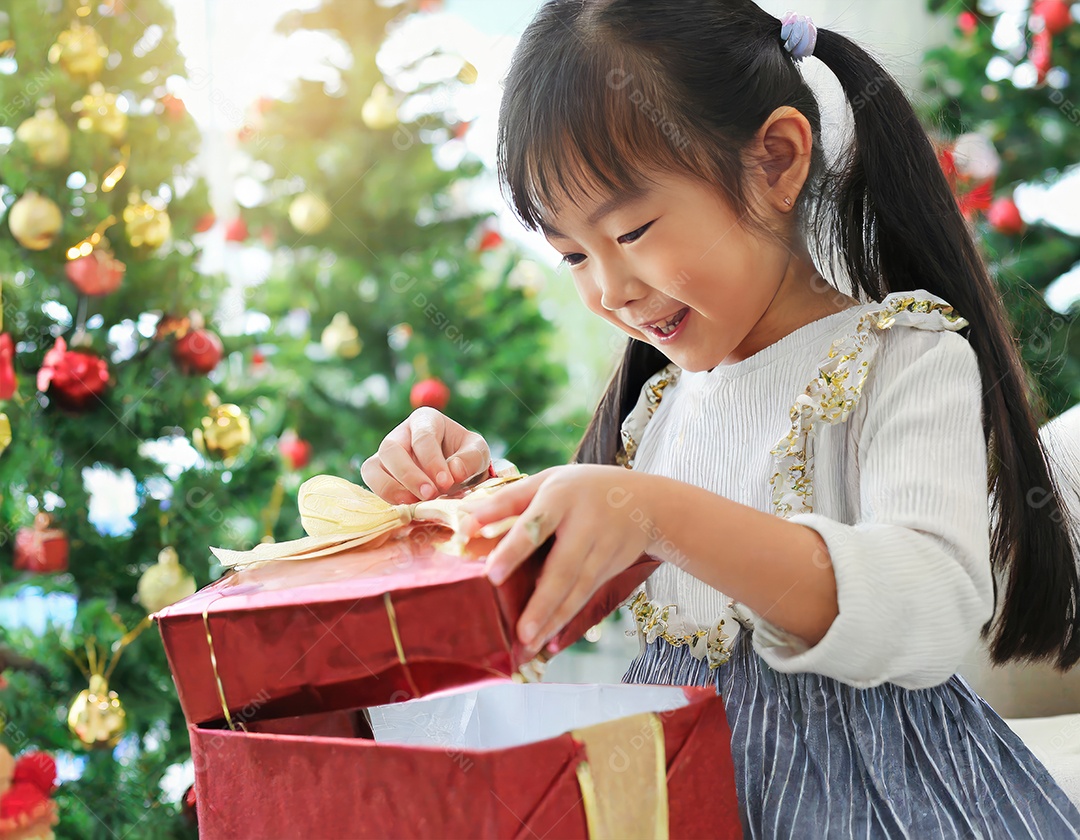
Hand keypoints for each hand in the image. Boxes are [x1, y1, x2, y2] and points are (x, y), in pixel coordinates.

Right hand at [361, 407, 489, 504]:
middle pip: (391, 449)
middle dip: (409, 475)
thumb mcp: (478, 453)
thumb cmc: (465, 457)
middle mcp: (400, 434)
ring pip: (373, 467)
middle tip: (429, 495)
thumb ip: (471, 458)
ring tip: (414, 504)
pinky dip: (385, 497)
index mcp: (425, 420)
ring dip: (392, 488)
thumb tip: (454, 471)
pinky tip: (405, 507)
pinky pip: (372, 484)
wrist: (457, 474)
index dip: (432, 461)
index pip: (422, 437)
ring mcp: (385, 455)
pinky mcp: (378, 474)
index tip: (446, 482)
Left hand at [459, 464, 653, 658]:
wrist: (647, 501)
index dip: (514, 549)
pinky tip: (549, 642)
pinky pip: (585, 598)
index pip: (536, 524)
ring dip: (553, 620)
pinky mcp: (610, 570)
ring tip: (529, 645)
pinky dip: (568, 621)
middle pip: (563, 567)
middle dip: (542, 602)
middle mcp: (586, 524)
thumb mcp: (549, 480)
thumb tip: (466, 521)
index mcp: (562, 496)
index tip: (491, 574)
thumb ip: (508, 500)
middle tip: (520, 632)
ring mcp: (602, 550)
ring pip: (577, 590)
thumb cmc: (583, 488)